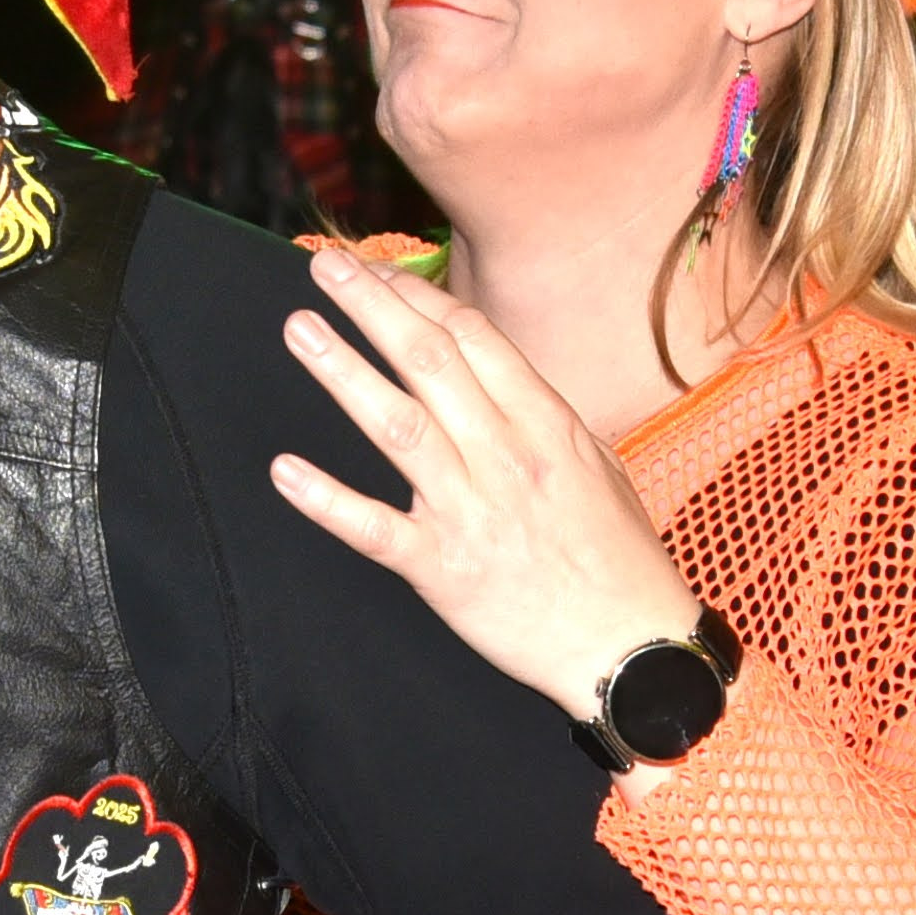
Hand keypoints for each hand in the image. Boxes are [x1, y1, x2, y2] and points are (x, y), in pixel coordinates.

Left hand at [271, 247, 703, 729]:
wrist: (630, 649)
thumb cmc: (618, 558)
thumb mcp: (597, 465)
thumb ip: (540, 416)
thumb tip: (494, 372)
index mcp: (545, 424)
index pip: (473, 338)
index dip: (420, 296)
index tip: (380, 270)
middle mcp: (504, 456)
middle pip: (429, 361)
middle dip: (373, 306)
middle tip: (326, 265)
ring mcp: (470, 511)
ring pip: (396, 425)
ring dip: (343, 371)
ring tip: (301, 327)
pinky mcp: (442, 569)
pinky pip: (374, 529)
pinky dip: (327, 499)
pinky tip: (285, 471)